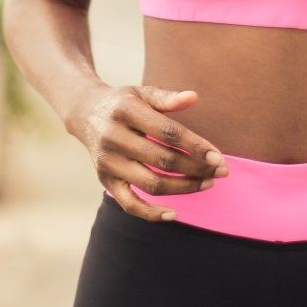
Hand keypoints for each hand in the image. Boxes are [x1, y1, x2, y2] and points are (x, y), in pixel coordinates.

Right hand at [65, 84, 228, 222]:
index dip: (196, 146)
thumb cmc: (123, 103)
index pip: (168, 132)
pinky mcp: (105, 180)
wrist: (85, 112)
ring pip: (151, 183)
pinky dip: (151, 213)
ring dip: (184, 187)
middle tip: (221, 172)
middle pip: (163, 160)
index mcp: (125, 111)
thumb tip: (194, 97)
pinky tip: (174, 214)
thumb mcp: (142, 93)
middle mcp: (113, 137)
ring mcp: (108, 161)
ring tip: (207, 183)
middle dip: (197, 168)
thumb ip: (167, 98)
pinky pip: (129, 204)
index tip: (219, 157)